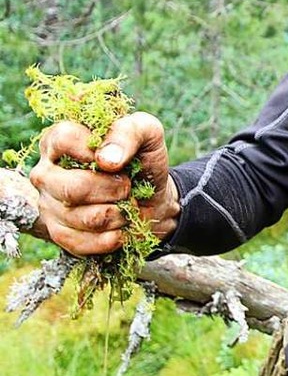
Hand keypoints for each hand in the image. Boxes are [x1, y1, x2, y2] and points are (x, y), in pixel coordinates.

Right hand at [29, 112, 179, 255]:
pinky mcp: (58, 234)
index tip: (117, 161)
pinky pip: (84, 242)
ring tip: (125, 204)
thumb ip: (128, 133)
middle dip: (112, 190)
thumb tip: (105, 160)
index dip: (94, 152)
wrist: (153, 199)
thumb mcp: (146, 133)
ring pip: (82, 218)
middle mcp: (46, 172)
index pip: (64, 139)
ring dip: (117, 214)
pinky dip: (112, 237)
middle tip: (127, 186)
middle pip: (72, 188)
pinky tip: (119, 226)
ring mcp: (48, 205)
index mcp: (59, 139)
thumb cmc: (143, 160)